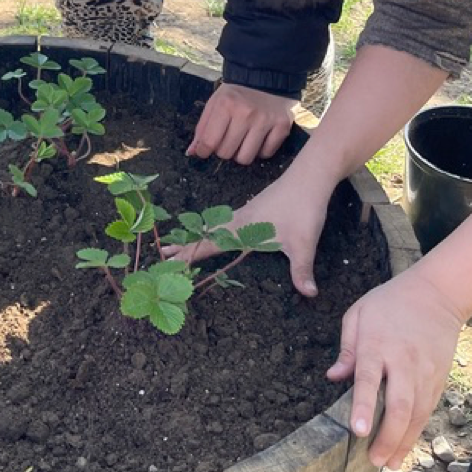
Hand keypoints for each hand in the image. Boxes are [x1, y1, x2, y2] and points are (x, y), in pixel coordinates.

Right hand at [167, 171, 329, 297]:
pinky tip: (213, 230)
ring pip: (212, 226)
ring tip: (180, 242)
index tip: (170, 263)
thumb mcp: (303, 244)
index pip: (209, 245)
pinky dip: (210, 229)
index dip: (189, 255)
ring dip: (196, 236)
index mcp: (242, 229)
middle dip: (184, 245)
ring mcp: (244, 213)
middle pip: (204, 234)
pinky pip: (223, 222)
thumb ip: (302, 270)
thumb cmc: (303, 210)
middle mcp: (237, 220)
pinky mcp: (252, 208)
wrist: (308, 178)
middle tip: (162, 254)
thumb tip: (309, 293)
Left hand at [188, 83, 298, 164]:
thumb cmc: (236, 94)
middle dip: (223, 150)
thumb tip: (192, 152)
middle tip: (227, 140)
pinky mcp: (282, 126)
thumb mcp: (215, 103)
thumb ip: (202, 128)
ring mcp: (265, 121)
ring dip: (241, 153)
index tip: (204, 151)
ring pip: (246, 158)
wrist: (266, 77)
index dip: (203, 151)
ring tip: (242, 141)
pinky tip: (258, 138)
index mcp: (225, 105)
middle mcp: (246, 113)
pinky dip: (260, 151)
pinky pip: (266, 154)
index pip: (209, 142)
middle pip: (227, 153)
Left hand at [328, 264, 467, 467]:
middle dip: (388, 436)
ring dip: (403, 441)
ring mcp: (424, 372)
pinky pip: (427, 410)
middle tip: (374, 459)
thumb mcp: (358, 314)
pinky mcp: (438, 379)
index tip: (357, 430)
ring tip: (389, 463)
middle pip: (399, 404)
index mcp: (378, 343)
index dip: (362, 406)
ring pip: (417, 413)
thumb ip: (347, 348)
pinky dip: (417, 431)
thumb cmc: (390, 303)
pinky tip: (406, 447)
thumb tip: (333, 377)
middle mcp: (403, 361)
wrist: (436, 293)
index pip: (369, 379)